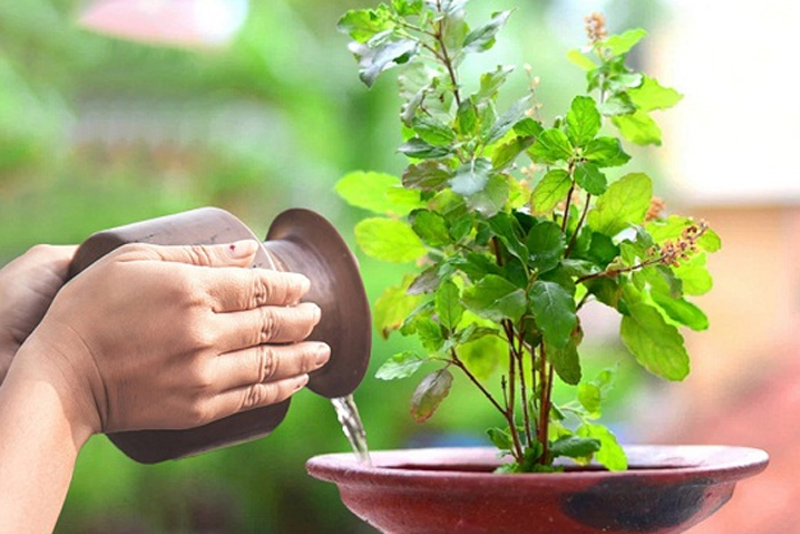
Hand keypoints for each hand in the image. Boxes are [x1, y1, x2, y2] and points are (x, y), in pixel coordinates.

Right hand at [12, 240, 328, 435]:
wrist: (62, 377)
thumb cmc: (90, 309)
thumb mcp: (135, 262)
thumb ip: (197, 254)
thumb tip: (250, 250)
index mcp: (191, 290)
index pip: (258, 286)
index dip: (287, 286)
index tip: (301, 286)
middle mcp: (204, 332)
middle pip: (271, 323)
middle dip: (302, 318)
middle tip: (315, 314)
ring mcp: (204, 373)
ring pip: (271, 362)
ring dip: (304, 355)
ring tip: (322, 350)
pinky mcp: (200, 407)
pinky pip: (254, 395)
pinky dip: (282, 386)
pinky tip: (298, 380)